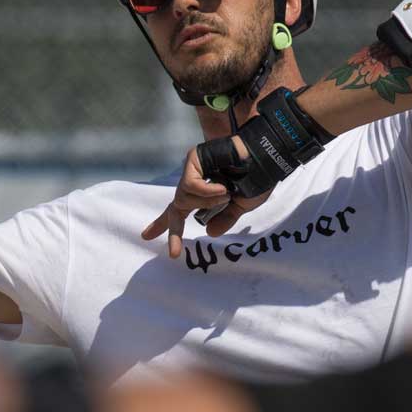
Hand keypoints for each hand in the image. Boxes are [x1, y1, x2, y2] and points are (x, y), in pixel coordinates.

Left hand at [140, 139, 270, 259]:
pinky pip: (191, 185)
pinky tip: (223, 188)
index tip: (146, 236)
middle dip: (172, 230)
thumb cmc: (257, 178)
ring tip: (227, 194)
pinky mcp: (193, 160)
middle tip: (174, 253)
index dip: (163, 224)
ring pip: (185, 197)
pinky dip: (207, 192)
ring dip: (207, 202)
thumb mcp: (241, 206)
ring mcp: (193, 170)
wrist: (265, 158)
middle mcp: (195, 182)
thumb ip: (225, 218)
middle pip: (176, 207)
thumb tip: (208, 232)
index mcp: (204, 195)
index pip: (178, 212)